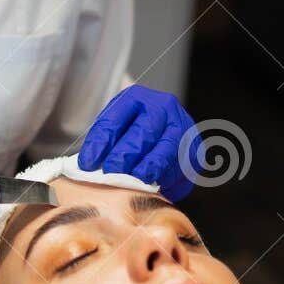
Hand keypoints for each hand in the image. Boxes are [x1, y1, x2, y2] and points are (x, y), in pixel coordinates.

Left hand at [77, 85, 199, 202]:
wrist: (162, 125)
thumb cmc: (131, 129)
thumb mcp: (114, 126)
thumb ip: (104, 143)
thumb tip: (89, 168)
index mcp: (136, 98)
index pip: (115, 120)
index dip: (100, 144)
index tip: (87, 164)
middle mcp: (164, 108)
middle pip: (143, 134)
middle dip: (124, 156)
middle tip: (111, 173)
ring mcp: (184, 128)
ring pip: (166, 153)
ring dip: (146, 170)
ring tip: (132, 182)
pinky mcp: (195, 150)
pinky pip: (181, 169)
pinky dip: (166, 181)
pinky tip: (154, 186)